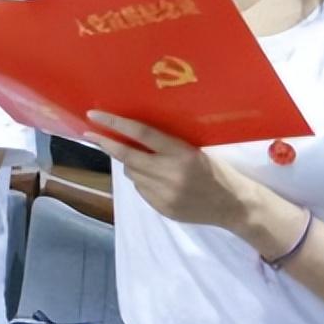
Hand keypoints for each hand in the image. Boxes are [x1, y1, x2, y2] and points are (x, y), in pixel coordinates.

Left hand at [84, 111, 251, 229]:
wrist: (233, 205)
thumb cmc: (214, 170)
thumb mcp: (193, 150)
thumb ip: (163, 145)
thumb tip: (128, 138)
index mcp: (181, 152)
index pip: (141, 133)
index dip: (115, 123)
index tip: (94, 116)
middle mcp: (170, 172)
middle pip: (127, 155)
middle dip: (105, 143)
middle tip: (90, 133)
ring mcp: (164, 193)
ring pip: (131, 173)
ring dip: (130, 164)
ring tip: (147, 163)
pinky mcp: (162, 208)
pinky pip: (141, 189)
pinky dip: (142, 181)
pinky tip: (158, 181)